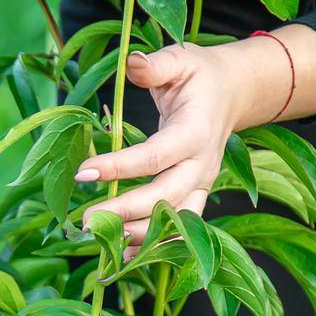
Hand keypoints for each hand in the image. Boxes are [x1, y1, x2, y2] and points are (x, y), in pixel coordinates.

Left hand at [76, 26, 315, 244]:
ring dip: (139, 237)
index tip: (83, 172)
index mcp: (196, 133)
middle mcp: (202, 165)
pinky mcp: (196, 196)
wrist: (232, 93)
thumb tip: (132, 63)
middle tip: (84, 220)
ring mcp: (202, 185)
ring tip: (99, 242)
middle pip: (165, 198)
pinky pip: (180, 229)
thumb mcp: (180, 60)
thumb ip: (156, 65)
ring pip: (175, 222)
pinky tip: (122, 256)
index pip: (155, 157)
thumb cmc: (199, 76)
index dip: (120, 167)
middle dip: (125, 212)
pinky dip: (155, 246)